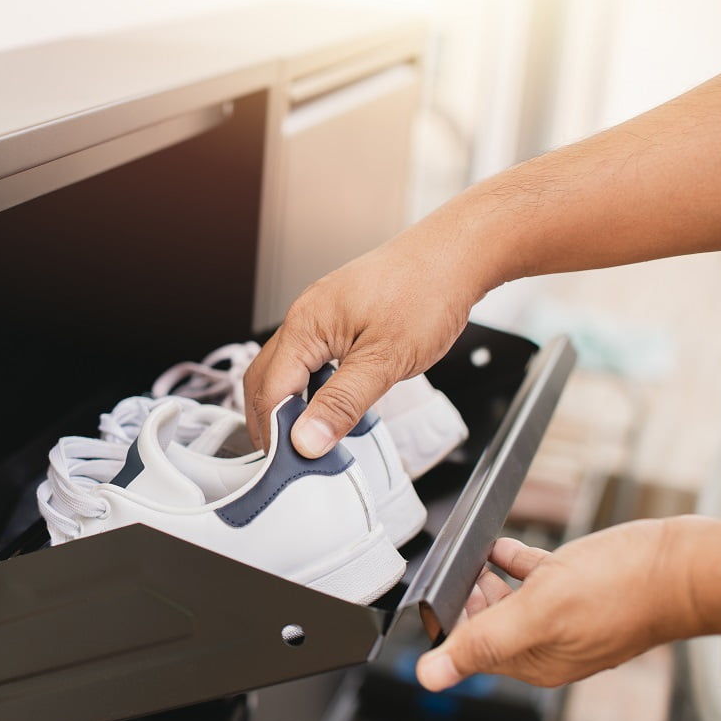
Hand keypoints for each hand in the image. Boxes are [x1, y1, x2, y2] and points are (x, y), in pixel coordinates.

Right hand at [242, 225, 484, 453]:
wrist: (456, 255)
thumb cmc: (426, 293)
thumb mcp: (385, 360)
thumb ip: (343, 403)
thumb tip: (306, 440)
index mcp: (305, 325)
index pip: (269, 391)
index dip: (273, 432)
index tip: (286, 465)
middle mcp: (304, 317)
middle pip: (265, 379)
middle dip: (268, 421)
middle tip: (285, 459)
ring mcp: (319, 315)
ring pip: (285, 368)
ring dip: (287, 404)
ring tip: (304, 438)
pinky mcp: (337, 317)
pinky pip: (306, 357)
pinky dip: (306, 387)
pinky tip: (325, 403)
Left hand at [416, 520, 694, 690]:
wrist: (682, 567)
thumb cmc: (621, 591)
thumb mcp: (538, 613)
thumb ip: (482, 642)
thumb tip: (430, 676)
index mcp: (536, 661)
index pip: (476, 650)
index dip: (454, 621)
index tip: (442, 593)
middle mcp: (551, 643)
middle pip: (491, 625)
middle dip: (470, 598)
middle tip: (455, 571)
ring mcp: (568, 616)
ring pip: (512, 600)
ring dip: (487, 579)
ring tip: (471, 558)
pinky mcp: (581, 588)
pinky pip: (535, 577)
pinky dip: (513, 562)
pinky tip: (500, 546)